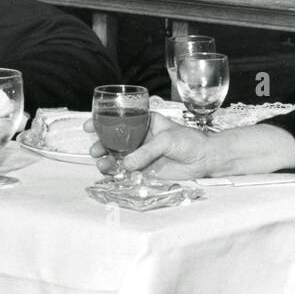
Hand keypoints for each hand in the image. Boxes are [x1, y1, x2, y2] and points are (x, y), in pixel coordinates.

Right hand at [87, 112, 214, 180]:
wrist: (204, 159)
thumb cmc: (190, 141)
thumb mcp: (166, 139)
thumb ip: (146, 151)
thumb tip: (128, 163)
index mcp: (145, 123)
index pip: (121, 120)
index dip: (104, 122)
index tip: (90, 126)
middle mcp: (141, 138)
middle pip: (114, 140)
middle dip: (101, 144)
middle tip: (96, 149)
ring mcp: (142, 154)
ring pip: (118, 157)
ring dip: (106, 160)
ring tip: (102, 163)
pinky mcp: (145, 170)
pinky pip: (126, 171)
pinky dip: (117, 173)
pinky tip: (112, 173)